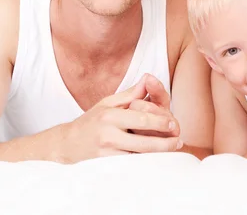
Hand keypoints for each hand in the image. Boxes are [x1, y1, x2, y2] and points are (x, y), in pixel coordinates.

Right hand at [49, 74, 181, 163]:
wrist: (67, 145)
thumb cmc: (91, 121)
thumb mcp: (108, 103)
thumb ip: (130, 94)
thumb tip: (149, 79)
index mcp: (110, 116)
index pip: (141, 118)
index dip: (160, 121)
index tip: (174, 123)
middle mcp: (107, 134)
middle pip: (143, 141)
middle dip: (165, 142)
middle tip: (179, 141)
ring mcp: (106, 153)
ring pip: (138, 156)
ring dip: (157, 155)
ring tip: (172, 151)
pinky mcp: (105, 167)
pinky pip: (129, 166)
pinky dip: (143, 164)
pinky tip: (156, 162)